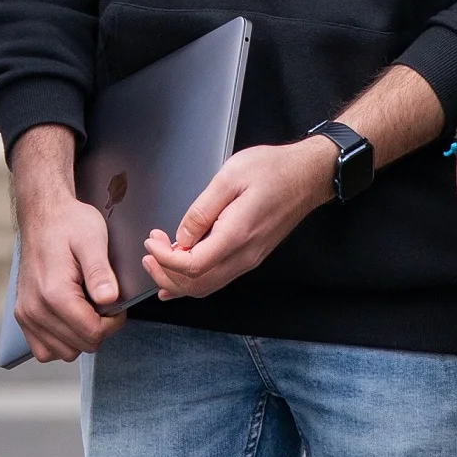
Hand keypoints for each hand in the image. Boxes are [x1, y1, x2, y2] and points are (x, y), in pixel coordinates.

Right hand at [8, 124, 124, 359]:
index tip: (116, 303)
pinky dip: (60, 341)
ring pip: (63, 353)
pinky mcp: (22, 316)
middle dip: (99, 329)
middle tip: (102, 302)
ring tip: (85, 308)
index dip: (113, 323)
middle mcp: (35, 309)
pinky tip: (69, 319)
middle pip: (80, 346)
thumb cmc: (70, 224)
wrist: (43, 215)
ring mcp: (25, 315)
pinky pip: (43, 349)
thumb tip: (109, 299)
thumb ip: (100, 271)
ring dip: (80, 337)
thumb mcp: (93, 239)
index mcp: (54, 293)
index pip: (92, 334)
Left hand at [141, 139, 337, 302]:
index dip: (164, 259)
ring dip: (178, 280)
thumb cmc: (273, 170)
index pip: (192, 265)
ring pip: (207, 286)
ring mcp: (249, 259)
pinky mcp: (250, 256)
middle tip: (148, 253)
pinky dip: (194, 281)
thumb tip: (182, 236)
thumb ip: (202, 210)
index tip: (151, 241)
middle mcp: (244, 255)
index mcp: (236, 235)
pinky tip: (179, 278)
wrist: (307, 176)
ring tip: (158, 260)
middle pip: (196, 284)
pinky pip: (218, 279)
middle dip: (165, 274)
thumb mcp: (229, 177)